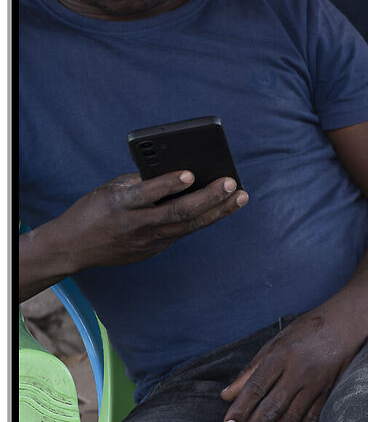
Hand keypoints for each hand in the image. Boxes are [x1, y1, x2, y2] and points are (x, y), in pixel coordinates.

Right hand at [33, 171, 245, 274]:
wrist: (73, 247)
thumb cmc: (95, 209)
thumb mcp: (111, 190)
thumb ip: (141, 182)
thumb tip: (178, 171)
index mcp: (121, 204)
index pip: (147, 194)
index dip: (169, 184)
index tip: (190, 174)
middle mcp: (137, 224)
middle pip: (178, 212)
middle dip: (208, 198)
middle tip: (231, 183)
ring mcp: (148, 240)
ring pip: (189, 226)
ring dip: (218, 211)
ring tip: (240, 197)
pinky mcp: (154, 249)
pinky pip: (184, 232)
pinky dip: (204, 219)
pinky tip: (223, 208)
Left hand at [219, 307, 367, 421]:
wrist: (342, 326)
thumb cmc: (301, 335)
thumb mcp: (270, 347)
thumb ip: (248, 372)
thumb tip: (226, 397)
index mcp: (280, 356)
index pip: (256, 388)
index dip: (240, 409)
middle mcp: (299, 371)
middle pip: (273, 407)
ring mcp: (316, 383)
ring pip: (291, 417)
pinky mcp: (328, 392)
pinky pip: (310, 419)